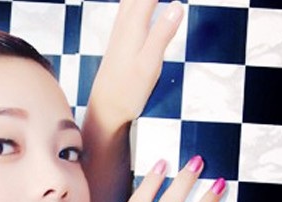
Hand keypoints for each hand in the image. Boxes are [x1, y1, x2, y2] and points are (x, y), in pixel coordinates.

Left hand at [89, 0, 184, 129]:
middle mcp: (125, 21)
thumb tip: (177, 4)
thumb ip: (161, 35)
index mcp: (134, 24)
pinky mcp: (120, 35)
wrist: (104, 110)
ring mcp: (121, 27)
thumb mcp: (148, 66)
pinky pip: (130, 3)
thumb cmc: (127, 92)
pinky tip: (141, 3)